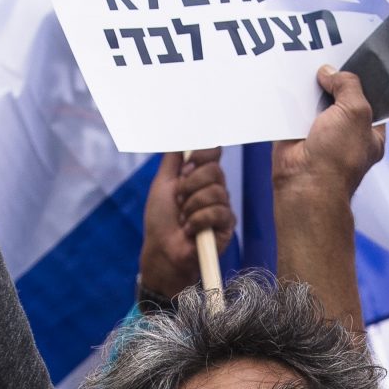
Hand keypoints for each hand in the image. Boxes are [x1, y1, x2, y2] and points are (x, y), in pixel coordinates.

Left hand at [137, 150, 234, 301]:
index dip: (203, 154)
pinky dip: (199, 221)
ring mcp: (222, 206)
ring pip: (216, 192)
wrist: (163, 251)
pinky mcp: (227, 225)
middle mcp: (213, 188)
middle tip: (179, 199)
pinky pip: (218, 212)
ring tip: (183, 219)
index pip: (213, 153)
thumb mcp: (162, 184)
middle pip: (214, 170)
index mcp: (199, 176)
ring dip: (192, 206)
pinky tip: (191, 231)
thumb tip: (181, 138)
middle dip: (190, 185)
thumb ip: (173, 160)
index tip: (187, 166)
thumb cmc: (160, 221)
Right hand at [272, 66, 385, 203]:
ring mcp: (320, 135)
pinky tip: (290, 84)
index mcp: (369, 132)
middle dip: (333, 82)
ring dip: (310, 90)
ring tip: (306, 67)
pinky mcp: (296, 135)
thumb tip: (330, 72)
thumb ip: (348, 85)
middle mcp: (346, 134)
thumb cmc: (338, 158)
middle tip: (327, 61)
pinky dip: (291, 100)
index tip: (352, 61)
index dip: (362, 80)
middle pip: (340, 98)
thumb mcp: (355, 111)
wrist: (305, 183)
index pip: (370, 100)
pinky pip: (293, 111)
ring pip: (315, 102)